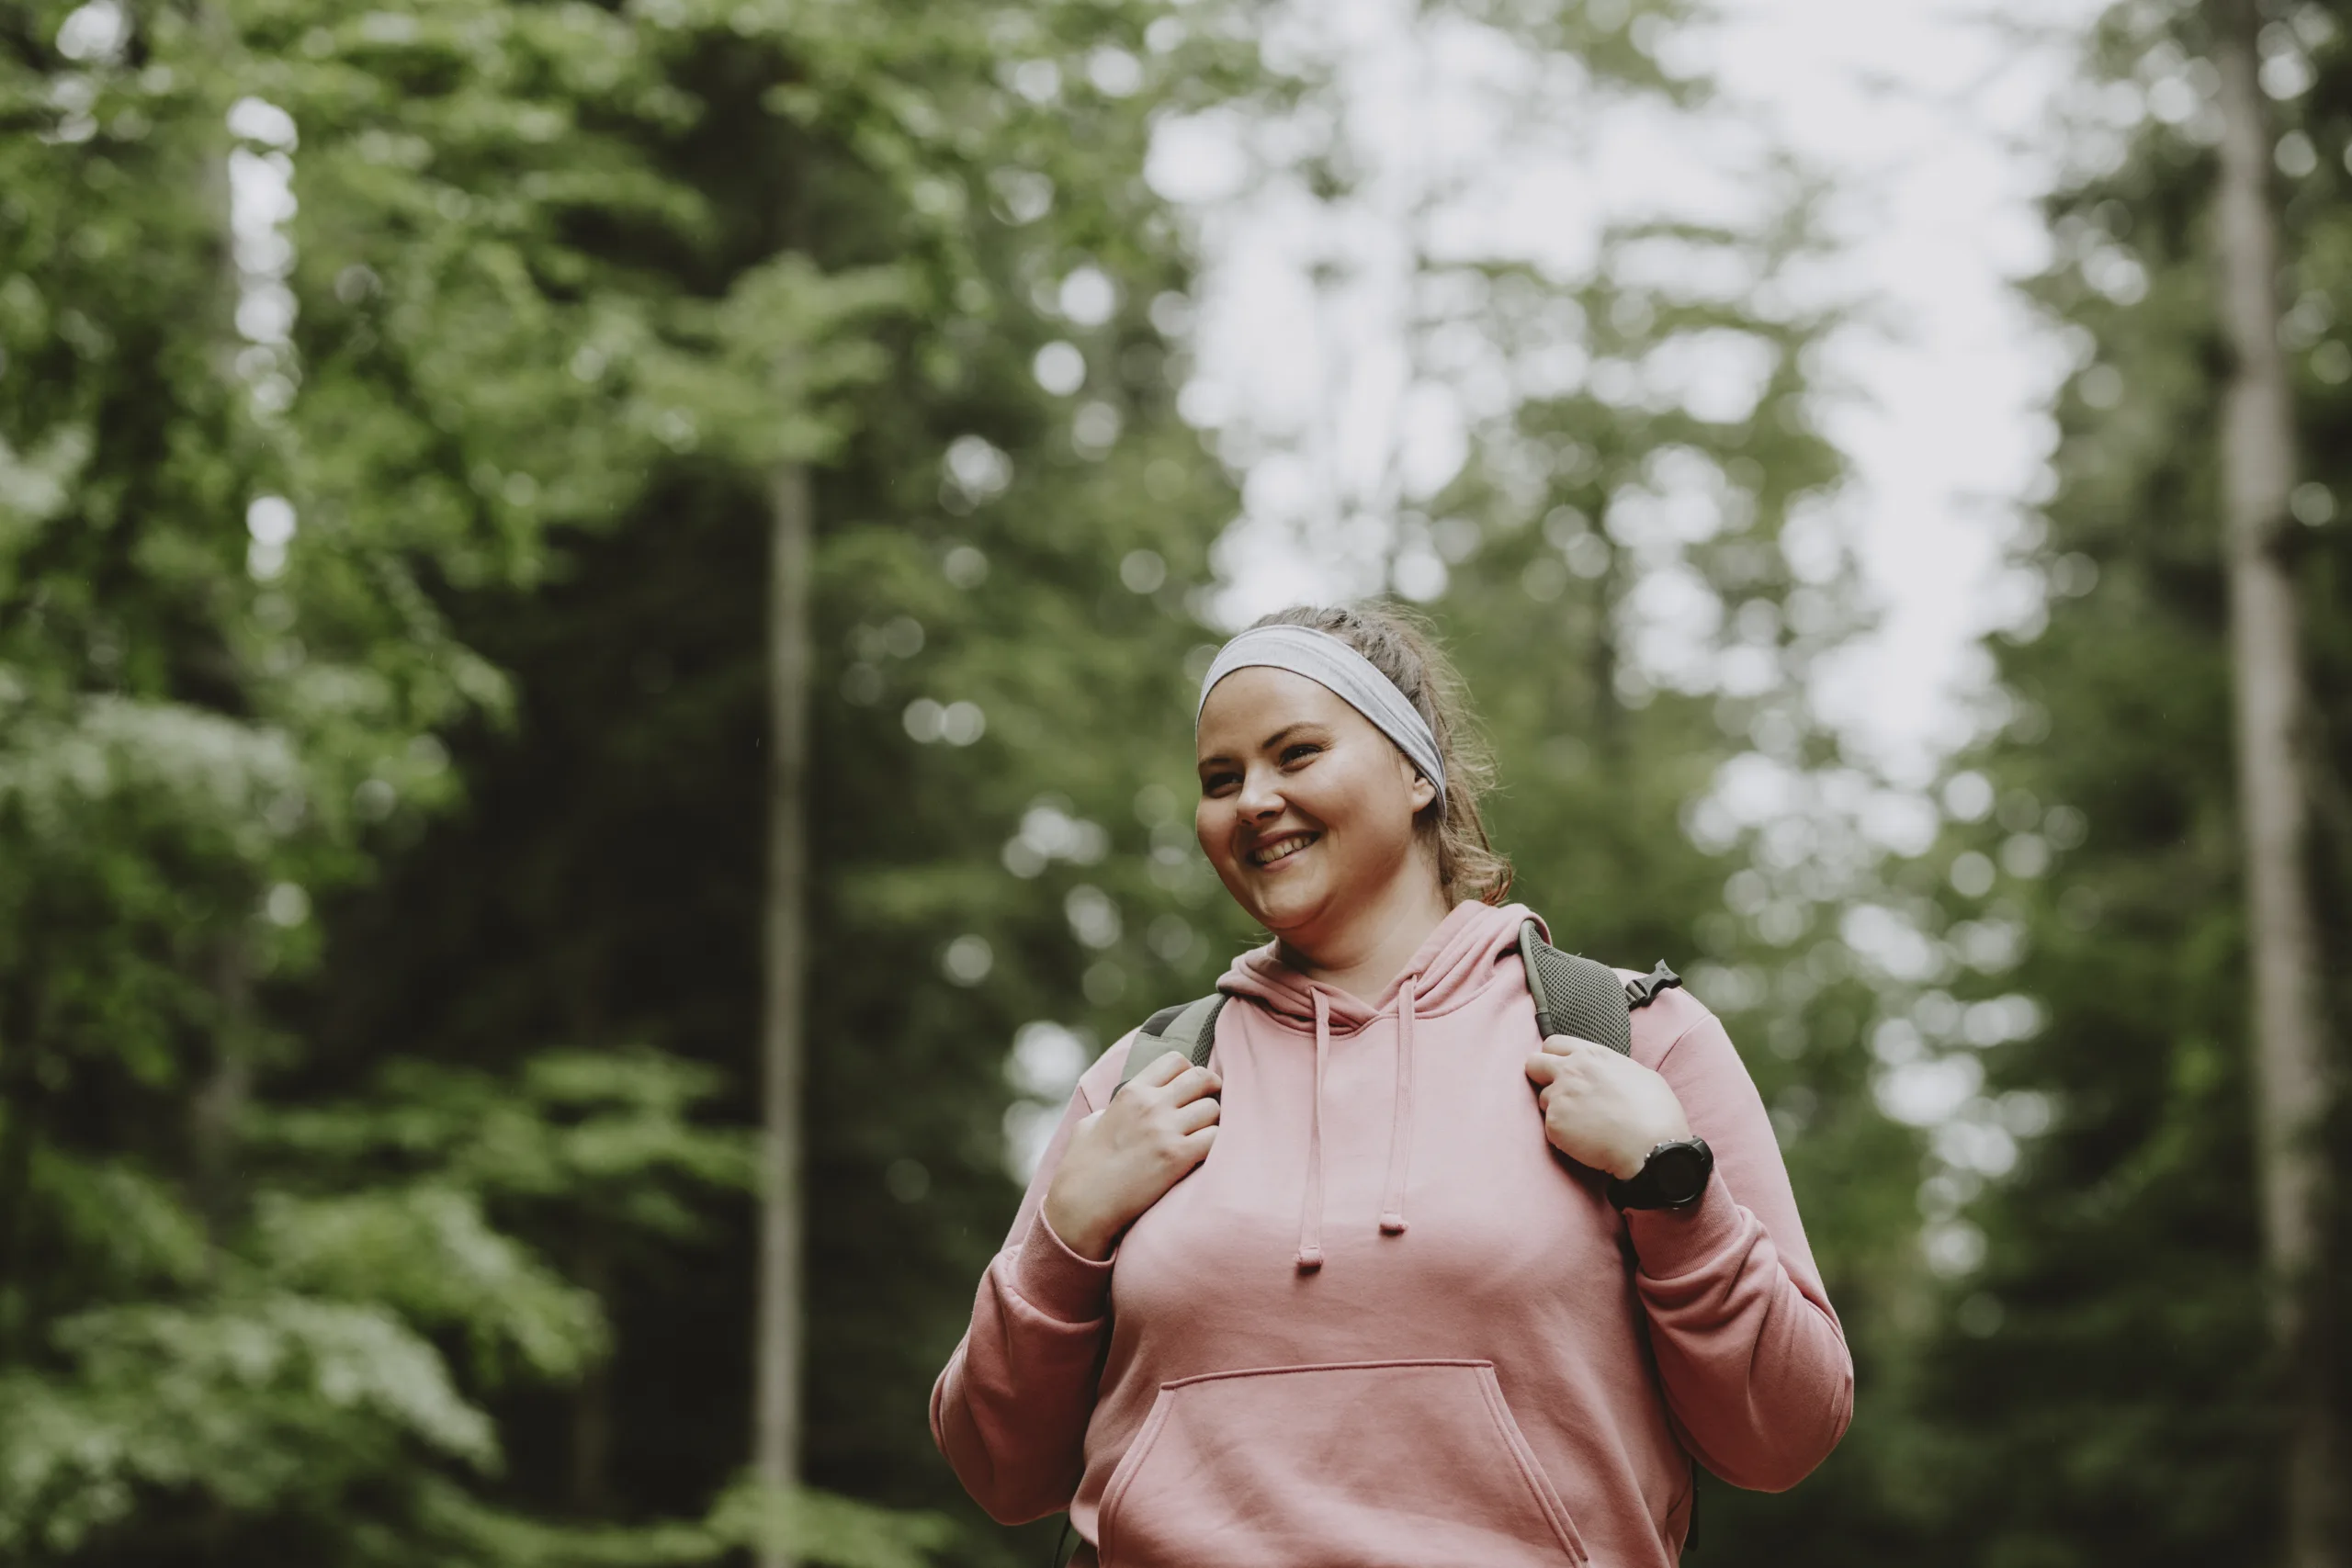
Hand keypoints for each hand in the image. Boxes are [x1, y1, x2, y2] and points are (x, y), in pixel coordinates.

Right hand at [1042, 1051, 1220, 1259]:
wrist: (1082, 1206)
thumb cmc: (1081, 1169)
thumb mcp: (1089, 1125)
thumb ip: (1111, 1111)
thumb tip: (1116, 1111)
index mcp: (1131, 1092)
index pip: (1176, 1060)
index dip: (1189, 1073)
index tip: (1190, 1090)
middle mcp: (1151, 1105)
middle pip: (1202, 1078)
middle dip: (1211, 1091)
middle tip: (1207, 1110)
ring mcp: (1165, 1129)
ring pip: (1213, 1108)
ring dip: (1213, 1122)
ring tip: (1203, 1137)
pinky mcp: (1177, 1156)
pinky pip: (1216, 1137)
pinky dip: (1215, 1145)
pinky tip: (1203, 1156)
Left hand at [1524, 1035, 1690, 1179]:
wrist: (1651, 1145)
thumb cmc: (1655, 1112)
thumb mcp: (1640, 1074)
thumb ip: (1613, 1068)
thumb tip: (1607, 1073)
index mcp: (1592, 1055)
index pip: (1553, 1044)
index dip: (1554, 1057)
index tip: (1561, 1069)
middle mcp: (1570, 1070)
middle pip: (1534, 1063)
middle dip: (1539, 1076)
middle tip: (1558, 1093)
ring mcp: (1559, 1096)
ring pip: (1543, 1099)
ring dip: (1557, 1109)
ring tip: (1585, 1124)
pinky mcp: (1553, 1124)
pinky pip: (1551, 1127)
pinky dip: (1564, 1135)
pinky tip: (1586, 1140)